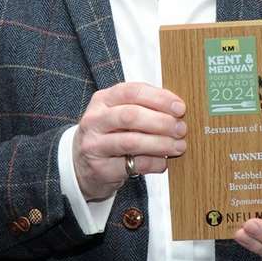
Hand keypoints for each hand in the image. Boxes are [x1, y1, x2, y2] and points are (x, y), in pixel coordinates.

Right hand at [72, 82, 187, 200]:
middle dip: (161, 122)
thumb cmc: (108, 135)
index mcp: (102, 100)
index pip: (132, 92)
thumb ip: (143, 108)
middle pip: (130, 116)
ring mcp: (94, 145)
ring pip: (131, 141)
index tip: (179, 108)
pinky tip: (164, 162)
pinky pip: (133, 164)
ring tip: (178, 146)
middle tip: (181, 128)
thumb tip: (177, 111)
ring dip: (160, 143)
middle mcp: (95, 120)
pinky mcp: (100, 168)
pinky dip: (154, 163)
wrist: (81, 165)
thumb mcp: (117, 114)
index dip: (159, 98)